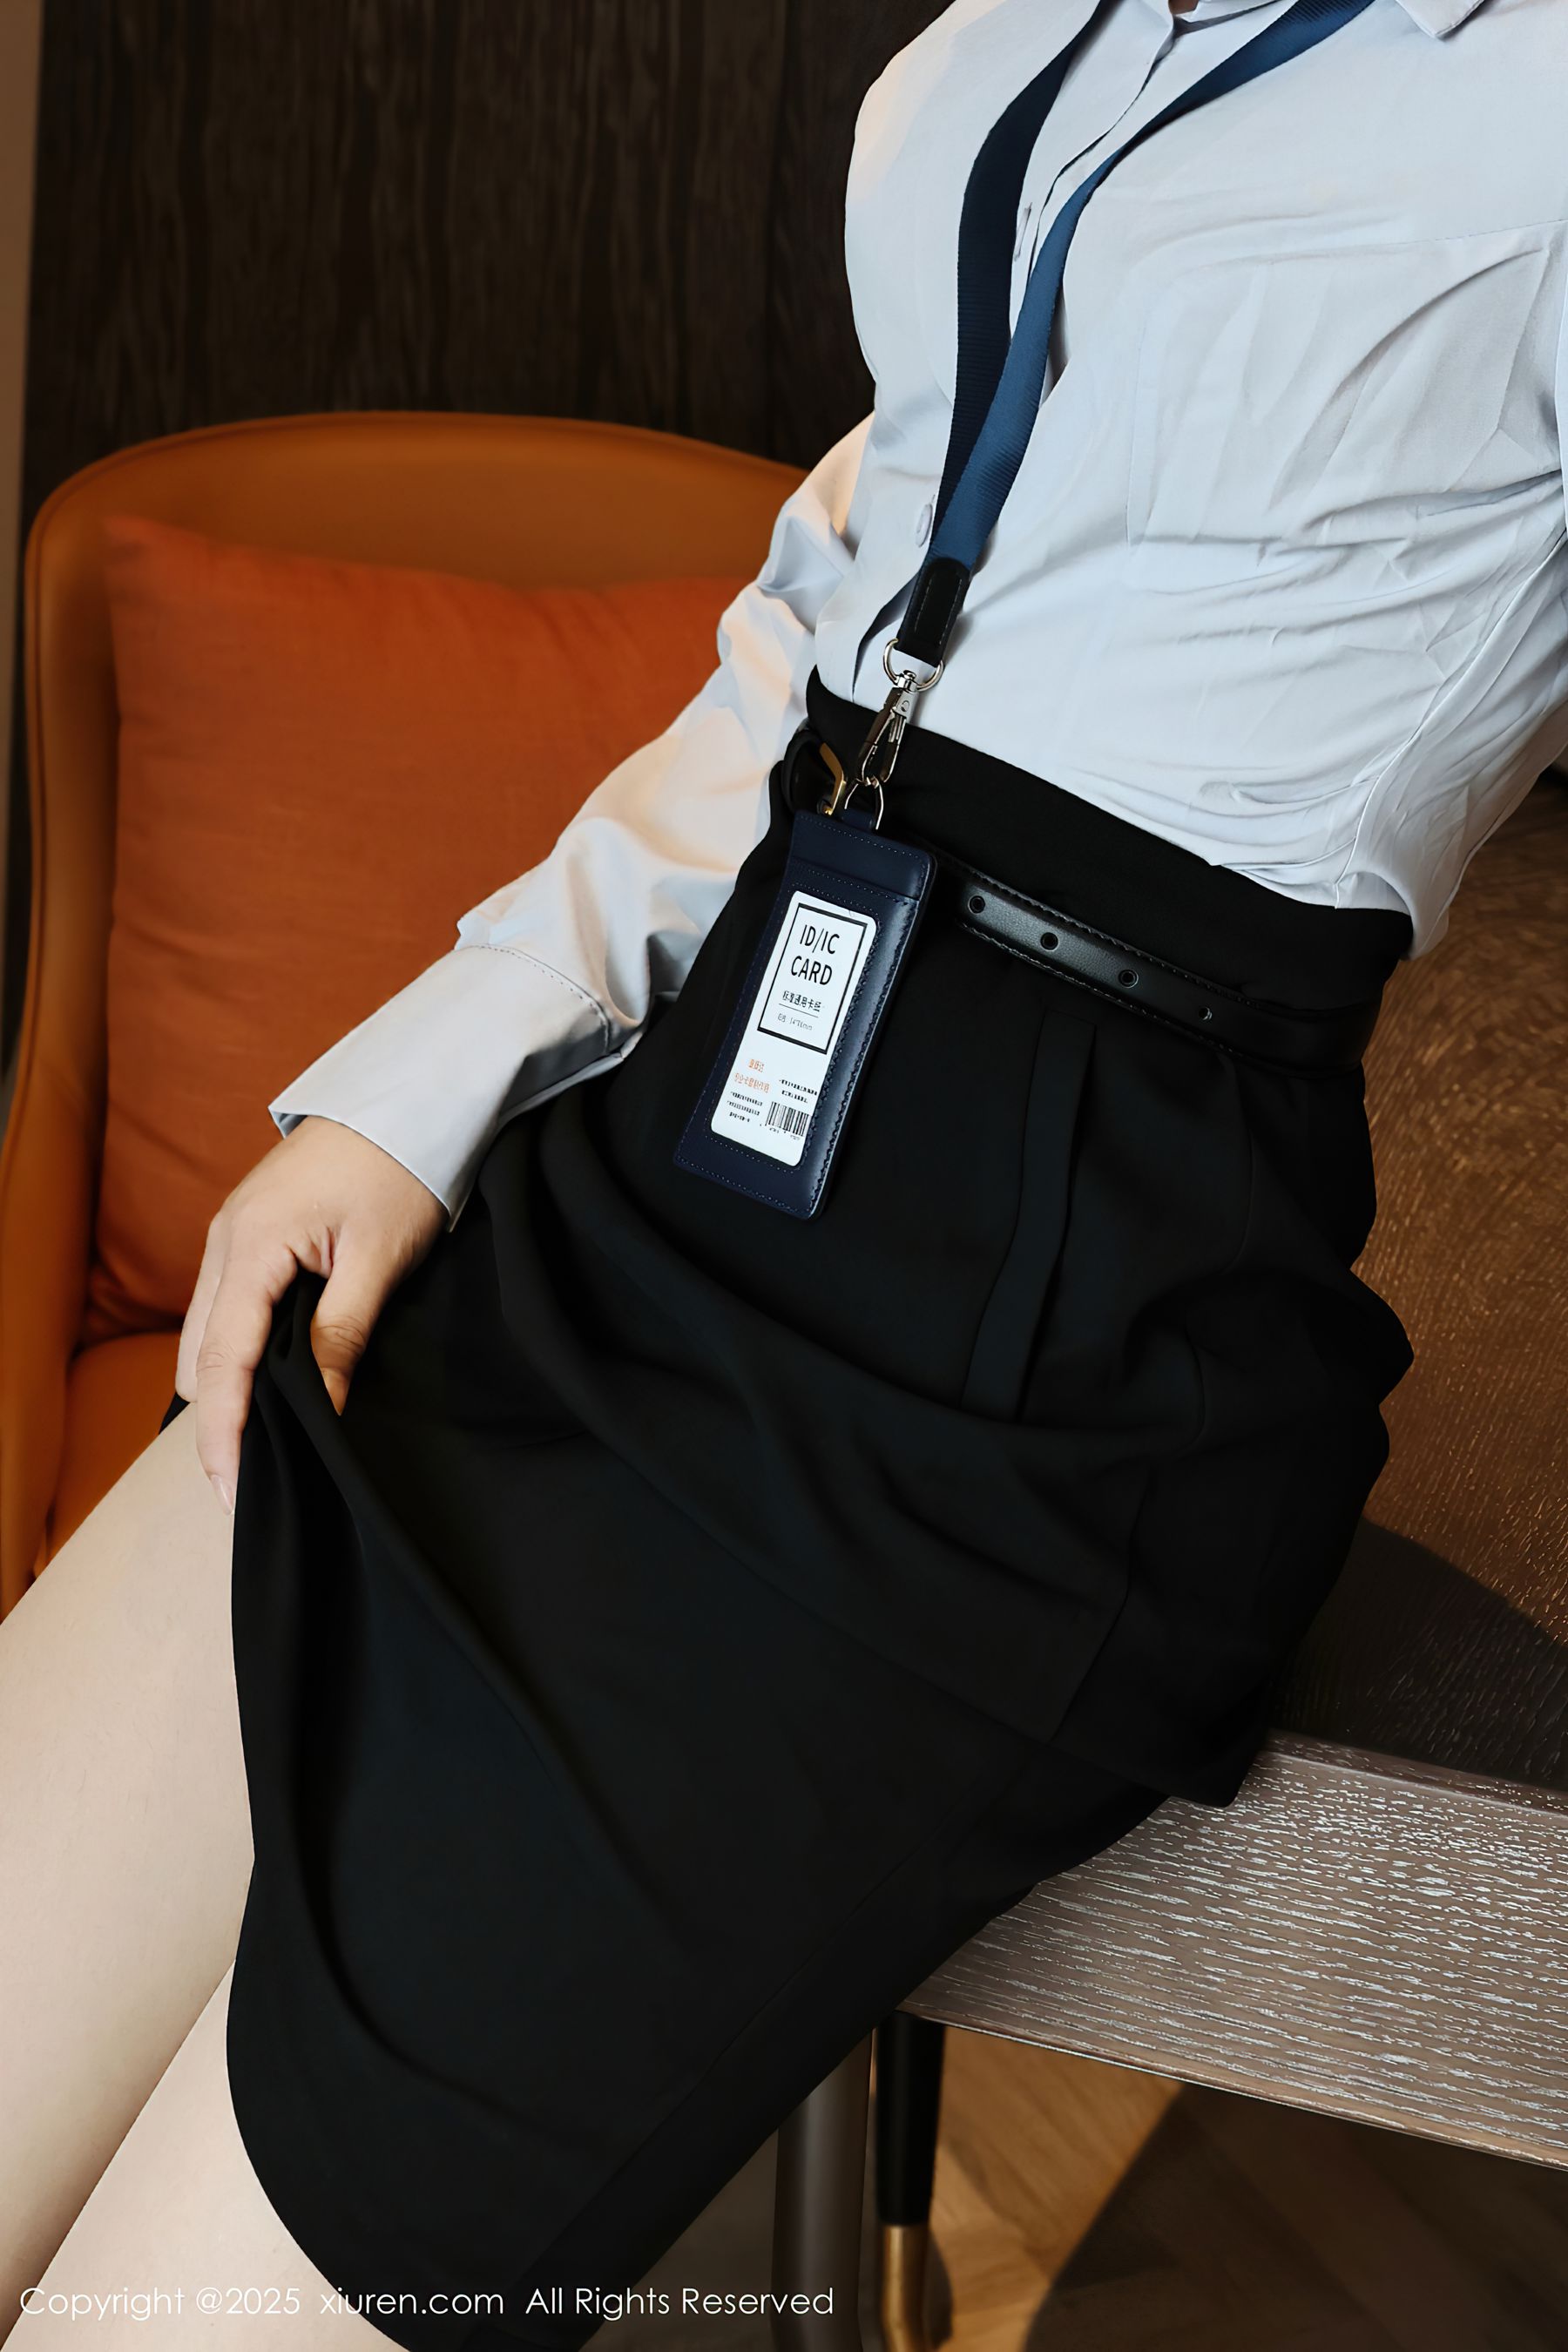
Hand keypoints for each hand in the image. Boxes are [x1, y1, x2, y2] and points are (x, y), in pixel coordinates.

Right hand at [176, 1116, 446, 1513]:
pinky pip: (225, 1309)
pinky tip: (272, 1383)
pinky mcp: (250, 1233)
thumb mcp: (380, 1259)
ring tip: (265, 1446)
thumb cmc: (401, 1168)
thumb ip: (341, 1337)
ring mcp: (231, 1236)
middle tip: (252, 1483)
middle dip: (217, 1421)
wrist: (407, 1095)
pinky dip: (237, 1353)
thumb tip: (320, 1410)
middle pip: (198, 1357)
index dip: (223, 1434)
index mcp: (251, 1247)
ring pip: (206, 1336)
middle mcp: (224, 1243)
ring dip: (226, 1389)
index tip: (232, 1492)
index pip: (220, 1363)